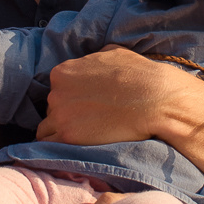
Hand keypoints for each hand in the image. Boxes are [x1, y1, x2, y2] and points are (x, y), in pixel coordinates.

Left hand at [38, 46, 203, 203]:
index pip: (57, 88)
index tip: (87, 106)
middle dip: (67, 114)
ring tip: (86, 137)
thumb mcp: (114, 53)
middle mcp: (55, 93)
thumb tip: (94, 61)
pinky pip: (52, 147)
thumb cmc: (140, 74)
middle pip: (52, 108)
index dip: (71, 98)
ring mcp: (60, 115)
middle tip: (90, 121)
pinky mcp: (68, 137)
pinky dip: (62, 149)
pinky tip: (80, 148)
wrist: (155, 99)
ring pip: (48, 129)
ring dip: (62, 133)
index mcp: (63, 71)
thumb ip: (94, 59)